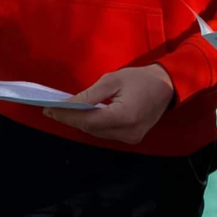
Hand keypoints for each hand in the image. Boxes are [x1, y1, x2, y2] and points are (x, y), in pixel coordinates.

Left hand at [44, 64, 174, 143]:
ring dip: (79, 122)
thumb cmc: (141, 78)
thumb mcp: (113, 79)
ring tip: (63, 112)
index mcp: (124, 116)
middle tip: (51, 109)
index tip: (48, 109)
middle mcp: (127, 132)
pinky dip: (92, 124)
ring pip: (96, 133)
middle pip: (90, 128)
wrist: (168, 86)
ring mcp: (130, 138)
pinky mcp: (131, 139)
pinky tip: (82, 115)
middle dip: (70, 119)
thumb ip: (89, 94)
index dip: (67, 116)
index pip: (88, 120)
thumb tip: (65, 104)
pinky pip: (105, 133)